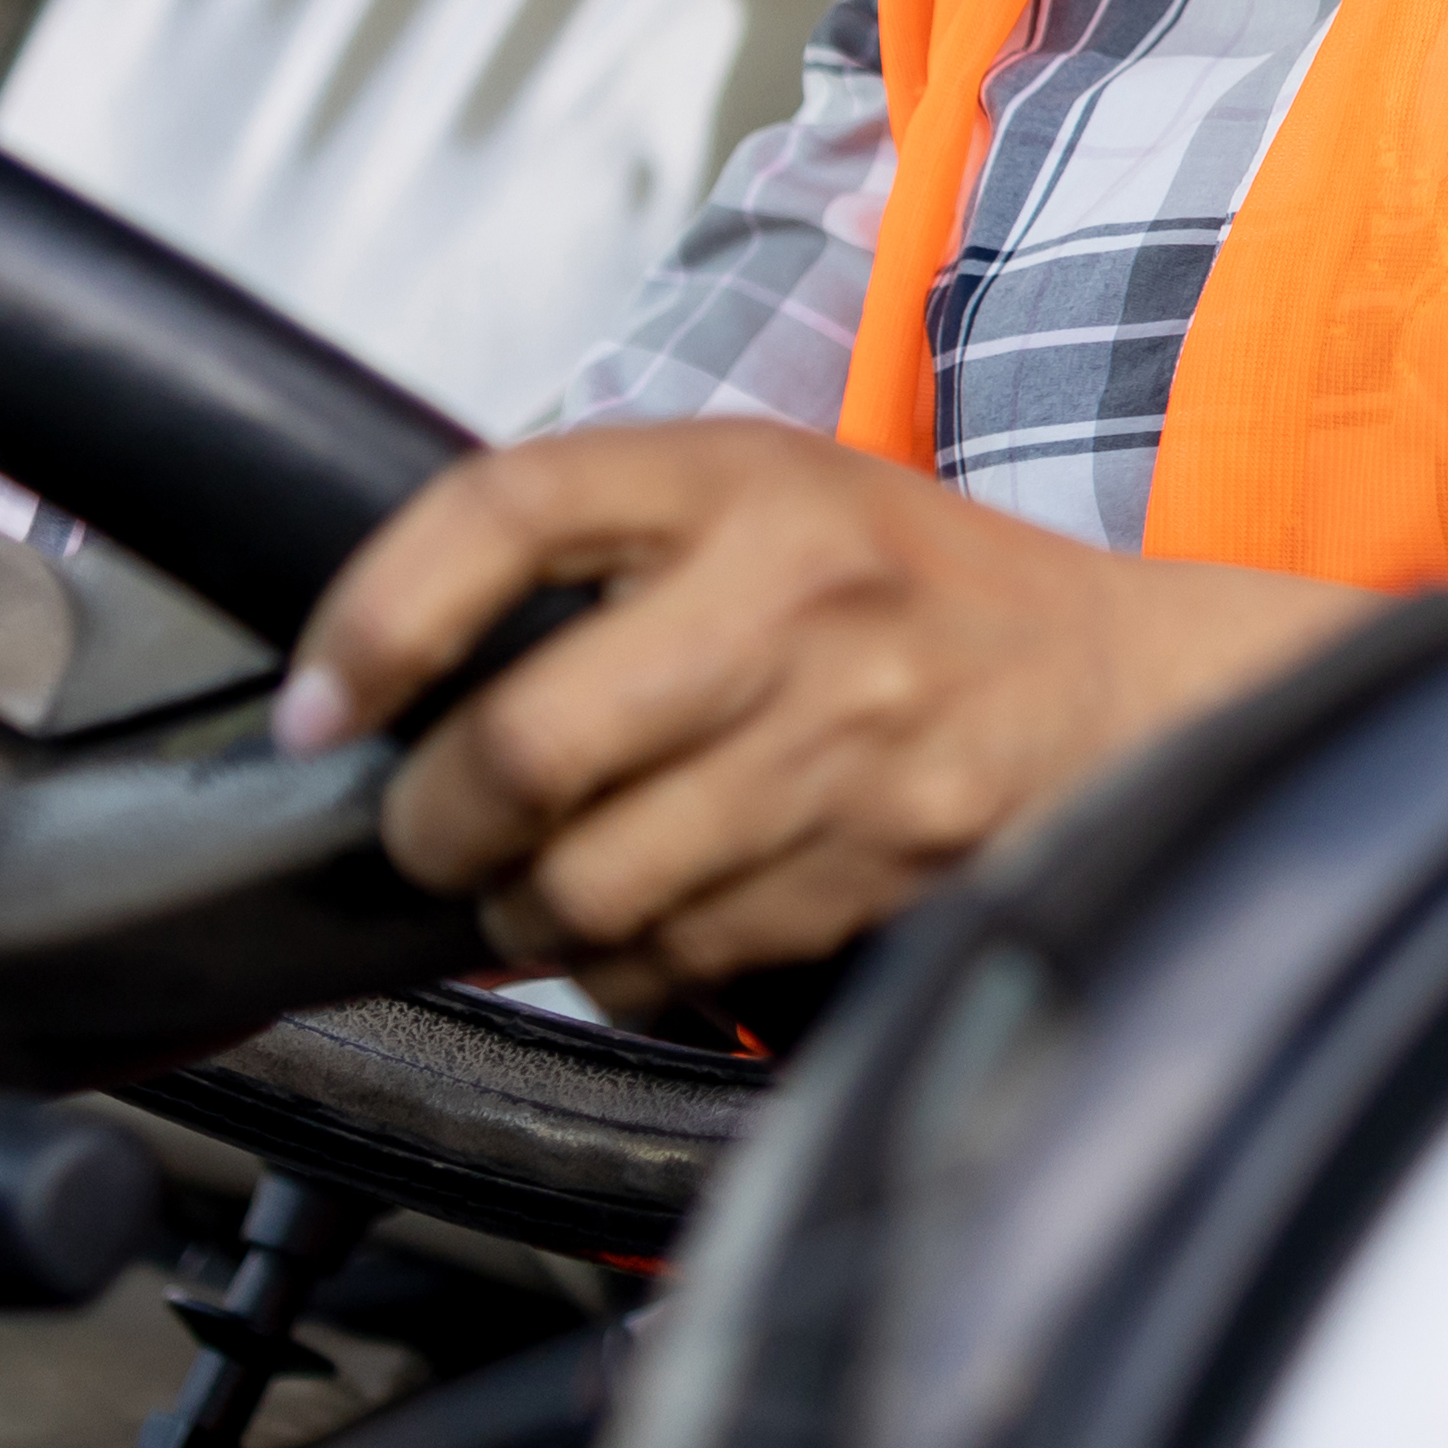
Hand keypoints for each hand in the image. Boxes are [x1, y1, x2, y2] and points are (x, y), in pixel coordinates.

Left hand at [272, 422, 1364, 1013]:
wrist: (1124, 689)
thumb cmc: (910, 591)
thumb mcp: (765, 497)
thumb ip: (601, 550)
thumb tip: (387, 681)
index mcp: (746, 480)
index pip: (505, 513)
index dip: (377, 617)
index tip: (323, 704)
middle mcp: (796, 602)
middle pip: (525, 747)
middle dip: (434, 821)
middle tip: (429, 825)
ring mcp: (845, 745)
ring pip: (588, 888)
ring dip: (525, 913)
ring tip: (541, 881)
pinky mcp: (876, 868)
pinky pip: (676, 961)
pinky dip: (627, 967)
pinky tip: (655, 917)